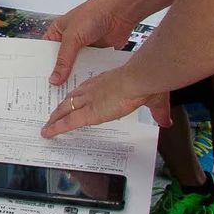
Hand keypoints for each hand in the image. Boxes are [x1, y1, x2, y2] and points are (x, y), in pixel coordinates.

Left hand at [41, 63, 171, 138]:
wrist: (139, 79)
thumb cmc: (147, 84)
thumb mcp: (155, 99)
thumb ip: (158, 112)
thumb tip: (166, 121)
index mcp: (106, 84)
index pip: (87, 90)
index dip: (78, 96)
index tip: (73, 100)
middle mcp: (93, 91)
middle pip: (72, 99)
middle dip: (62, 107)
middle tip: (53, 114)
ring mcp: (89, 102)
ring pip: (65, 110)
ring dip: (55, 118)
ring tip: (48, 125)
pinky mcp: (88, 113)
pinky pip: (67, 123)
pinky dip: (56, 128)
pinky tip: (47, 133)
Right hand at [44, 0, 147, 84]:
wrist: (120, 12)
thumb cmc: (92, 15)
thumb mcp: (72, 37)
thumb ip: (63, 59)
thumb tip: (54, 80)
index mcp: (57, 34)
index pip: (45, 53)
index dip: (42, 66)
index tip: (38, 83)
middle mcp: (69, 42)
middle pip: (60, 63)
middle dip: (58, 75)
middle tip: (51, 94)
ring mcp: (83, 50)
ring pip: (75, 68)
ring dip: (73, 78)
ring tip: (67, 96)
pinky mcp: (97, 55)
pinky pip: (90, 69)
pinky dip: (88, 76)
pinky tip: (85, 89)